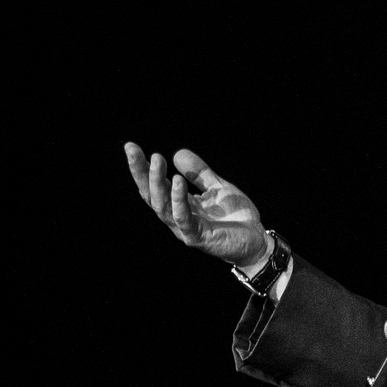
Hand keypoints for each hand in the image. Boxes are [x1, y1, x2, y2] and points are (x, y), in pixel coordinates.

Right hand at [123, 143, 268, 269]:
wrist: (256, 240)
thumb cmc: (235, 217)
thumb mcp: (217, 187)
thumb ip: (199, 173)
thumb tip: (177, 153)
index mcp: (179, 204)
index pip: (154, 185)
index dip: (141, 168)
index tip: (130, 146)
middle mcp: (176, 217)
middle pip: (151, 195)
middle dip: (140, 172)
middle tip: (132, 150)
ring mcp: (185, 229)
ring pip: (162, 206)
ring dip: (157, 183)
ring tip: (156, 161)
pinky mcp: (197, 238)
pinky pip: (183, 218)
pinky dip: (178, 200)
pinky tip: (177, 181)